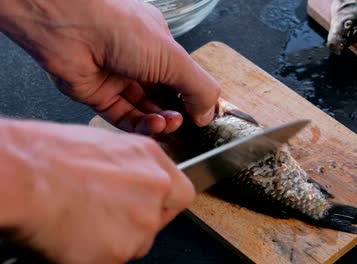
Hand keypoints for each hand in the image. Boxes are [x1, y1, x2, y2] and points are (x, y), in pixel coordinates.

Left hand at [0, 0, 219, 134]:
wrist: (70, 27)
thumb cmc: (121, 29)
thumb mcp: (174, 58)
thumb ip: (198, 87)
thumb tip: (208, 114)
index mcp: (157, 45)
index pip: (180, 77)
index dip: (191, 97)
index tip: (201, 115)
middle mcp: (137, 61)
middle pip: (162, 97)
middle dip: (176, 112)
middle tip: (185, 122)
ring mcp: (116, 79)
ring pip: (144, 110)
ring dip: (161, 121)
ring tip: (170, 124)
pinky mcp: (98, 96)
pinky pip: (123, 117)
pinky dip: (141, 125)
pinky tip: (154, 126)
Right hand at [0, 119, 194, 263]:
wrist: (25, 177)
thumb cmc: (50, 154)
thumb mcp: (104, 146)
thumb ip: (130, 168)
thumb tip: (130, 180)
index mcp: (151, 160)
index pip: (181, 193)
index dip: (163, 203)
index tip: (149, 206)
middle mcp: (154, 191)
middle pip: (156, 221)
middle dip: (134, 222)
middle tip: (104, 215)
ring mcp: (139, 225)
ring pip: (134, 243)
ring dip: (113, 239)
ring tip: (80, 221)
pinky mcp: (117, 253)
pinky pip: (110, 259)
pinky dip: (93, 254)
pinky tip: (72, 234)